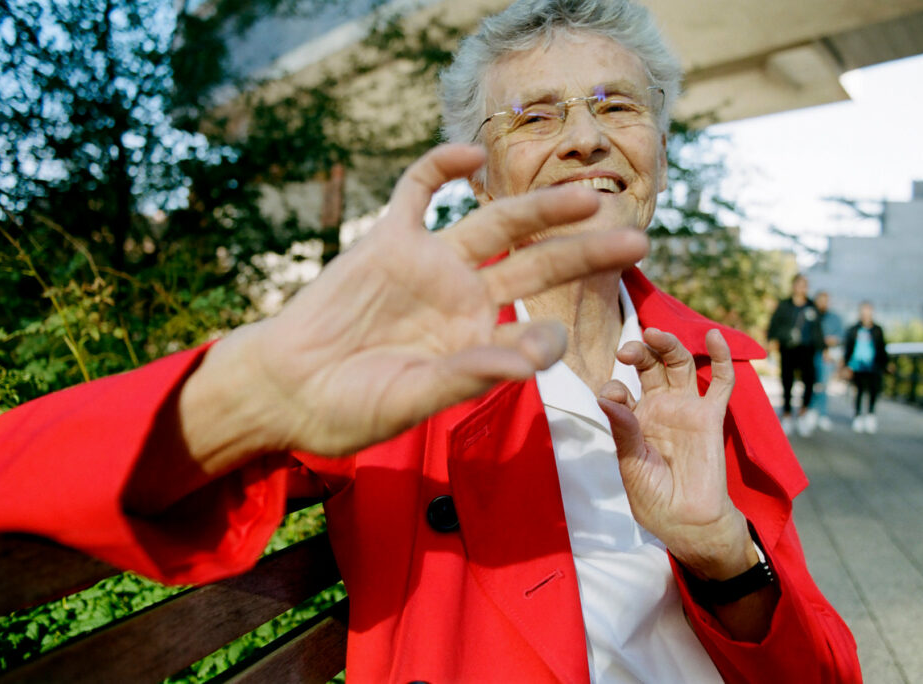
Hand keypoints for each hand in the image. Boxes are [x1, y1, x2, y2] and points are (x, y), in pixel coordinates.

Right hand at [185, 144, 648, 460]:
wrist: (286, 386)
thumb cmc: (349, 407)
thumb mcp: (412, 397)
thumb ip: (469, 374)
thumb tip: (532, 359)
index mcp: (477, 345)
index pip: (533, 331)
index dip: (551, 334)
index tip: (558, 338)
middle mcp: (465, 299)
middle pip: (537, 265)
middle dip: (585, 252)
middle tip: (636, 240)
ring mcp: (431, 266)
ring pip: (496, 224)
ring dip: (540, 207)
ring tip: (587, 195)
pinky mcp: (390, 240)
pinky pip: (419, 192)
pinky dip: (440, 170)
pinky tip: (469, 156)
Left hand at [597, 328, 755, 579]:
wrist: (689, 524)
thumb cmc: (655, 500)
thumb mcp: (632, 465)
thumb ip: (624, 431)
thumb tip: (607, 396)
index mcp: (633, 420)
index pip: (621, 390)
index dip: (614, 388)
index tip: (613, 396)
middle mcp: (659, 408)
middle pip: (649, 366)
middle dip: (638, 352)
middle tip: (627, 349)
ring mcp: (686, 409)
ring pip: (679, 364)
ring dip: (669, 344)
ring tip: (656, 333)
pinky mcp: (711, 416)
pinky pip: (721, 382)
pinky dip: (721, 356)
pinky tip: (714, 335)